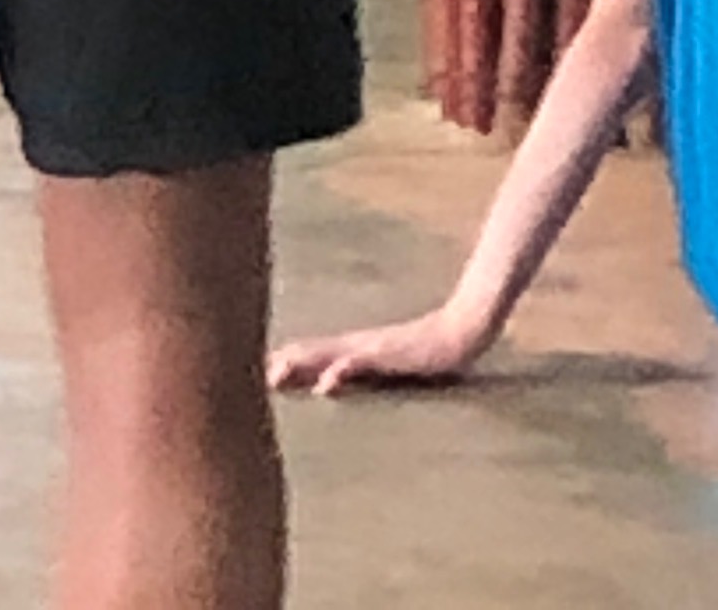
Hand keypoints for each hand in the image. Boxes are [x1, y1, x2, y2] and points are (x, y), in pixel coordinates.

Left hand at [266, 305, 488, 397]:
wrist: (460, 333)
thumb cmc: (432, 353)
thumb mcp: (400, 365)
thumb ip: (378, 371)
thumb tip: (355, 382)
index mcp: (360, 349)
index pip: (317, 354)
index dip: (290, 361)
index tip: (263, 372)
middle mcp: (360, 345)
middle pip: (314, 351)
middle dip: (286, 363)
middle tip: (257, 375)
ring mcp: (373, 348)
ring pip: (329, 354)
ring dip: (302, 363)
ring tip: (276, 373)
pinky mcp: (389, 354)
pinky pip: (361, 363)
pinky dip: (341, 371)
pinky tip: (325, 384)